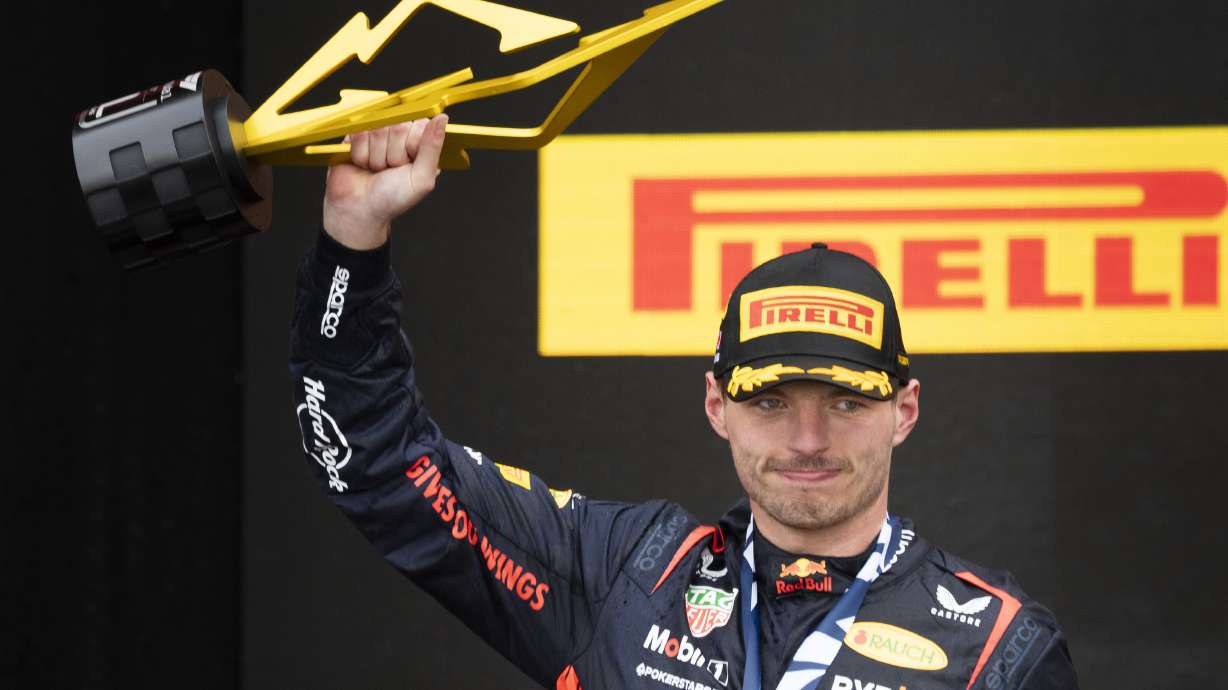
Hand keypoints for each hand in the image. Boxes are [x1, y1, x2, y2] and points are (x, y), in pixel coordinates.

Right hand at [322, 114, 447, 249]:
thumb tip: (442, 119)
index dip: (413, 145)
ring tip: (377, 169)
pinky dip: (360, 154)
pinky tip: (363, 164)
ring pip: (377, 129)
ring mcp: (377, 132)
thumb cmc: (393, 198)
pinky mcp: (356, 134)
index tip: (409, 163)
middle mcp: (399, 135)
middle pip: (398, 126)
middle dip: (393, 154)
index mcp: (419, 143)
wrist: (360, 210)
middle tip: (391, 169)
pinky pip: (359, 133)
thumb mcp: (421, 178)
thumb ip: (433, 148)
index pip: (420, 124)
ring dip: (376, 157)